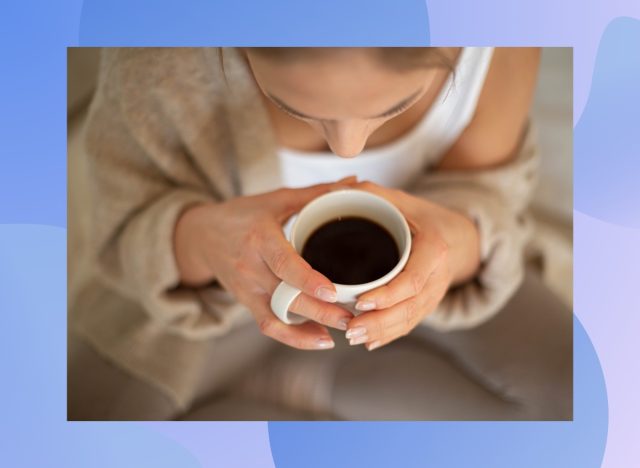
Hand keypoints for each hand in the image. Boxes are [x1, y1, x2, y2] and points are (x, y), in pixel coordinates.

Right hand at [173, 178, 356, 349]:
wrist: (201, 236)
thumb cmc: (243, 215)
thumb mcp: (276, 199)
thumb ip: (316, 193)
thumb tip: (354, 182)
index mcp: (260, 237)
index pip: (283, 263)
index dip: (307, 280)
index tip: (332, 292)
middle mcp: (251, 267)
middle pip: (286, 296)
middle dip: (320, 311)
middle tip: (352, 317)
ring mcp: (247, 289)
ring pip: (278, 317)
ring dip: (310, 329)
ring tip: (341, 332)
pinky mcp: (246, 303)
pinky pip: (269, 326)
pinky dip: (294, 338)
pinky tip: (320, 339)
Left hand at [344, 181, 480, 350]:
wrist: (455, 234)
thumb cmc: (421, 215)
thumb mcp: (401, 199)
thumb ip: (370, 193)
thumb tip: (336, 189)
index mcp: (434, 248)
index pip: (412, 280)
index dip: (388, 295)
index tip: (361, 302)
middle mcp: (438, 275)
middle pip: (410, 306)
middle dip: (380, 321)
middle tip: (350, 329)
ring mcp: (435, 293)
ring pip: (410, 319)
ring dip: (382, 332)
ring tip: (353, 337)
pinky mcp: (428, 303)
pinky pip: (411, 323)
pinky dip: (391, 335)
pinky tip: (369, 343)